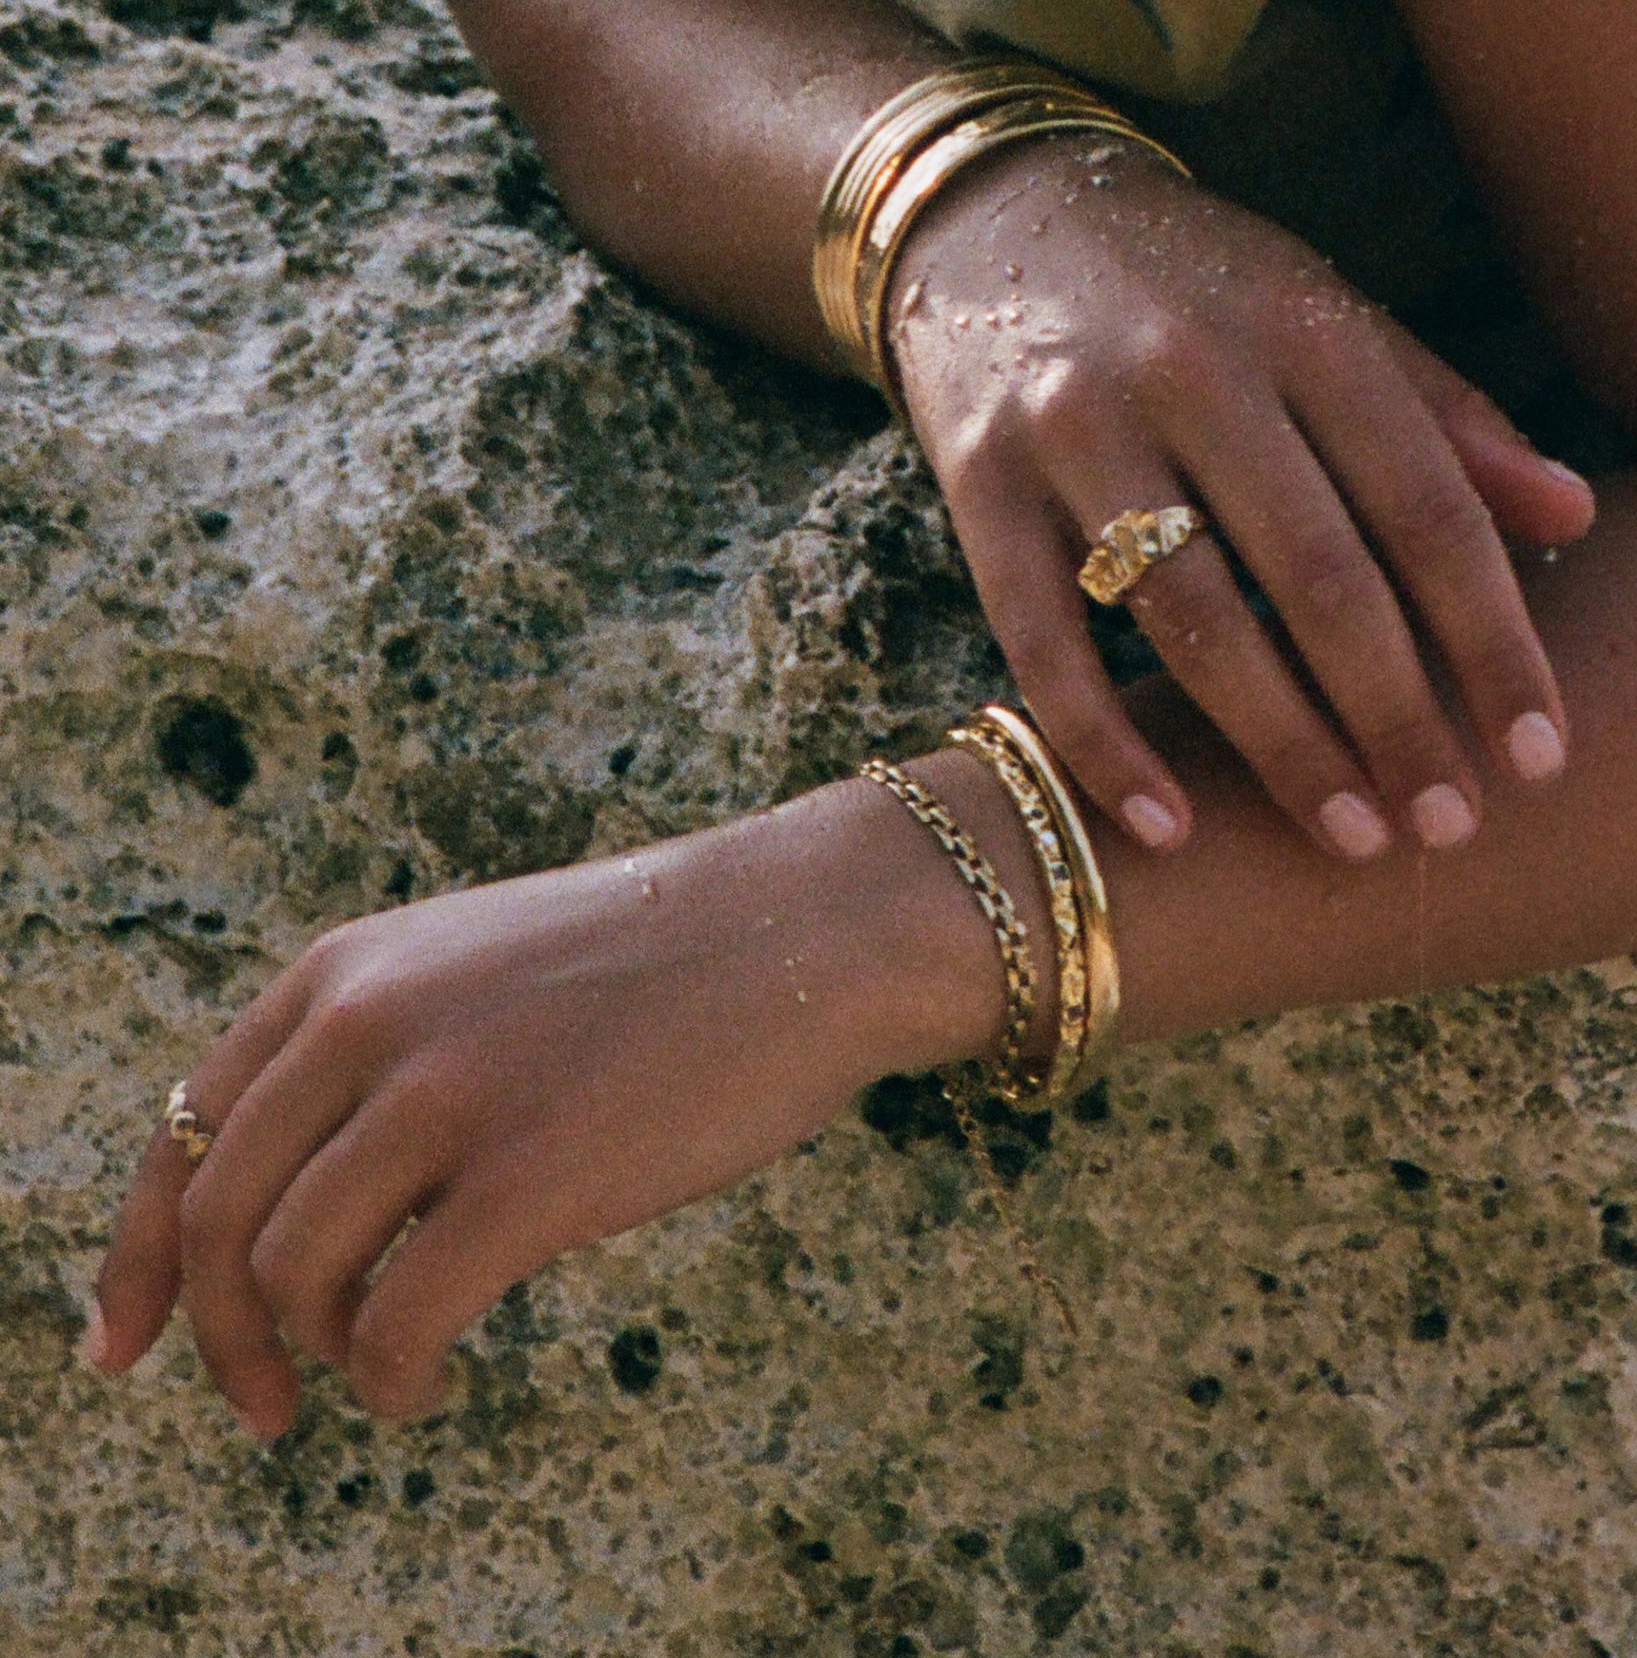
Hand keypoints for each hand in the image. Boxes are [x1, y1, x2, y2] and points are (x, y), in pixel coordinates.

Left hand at [82, 793, 956, 1433]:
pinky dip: (388, 1380)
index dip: (137, 1255)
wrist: (806, 929)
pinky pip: (395, 1324)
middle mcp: (369, 1022)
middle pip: (217, 1219)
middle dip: (218, 1342)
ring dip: (310, 1362)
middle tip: (262, 1408)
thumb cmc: (665, 961)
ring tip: (375, 1376)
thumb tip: (321, 1195)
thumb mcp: (483, 966)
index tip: (129, 1344)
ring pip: (290, 1279)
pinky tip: (430, 1383)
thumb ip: (388, 1046)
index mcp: (347, 969)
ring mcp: (446, 1094)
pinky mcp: (528, 1175)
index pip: (184, 1129)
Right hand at [887, 135, 1595, 860]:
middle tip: (1448, 827)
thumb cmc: (1190, 287)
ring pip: (1190, 616)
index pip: (1424, 503)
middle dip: (1396, 716)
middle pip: (1317, 575)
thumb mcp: (1323, 316)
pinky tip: (1168, 827)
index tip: (1538, 754)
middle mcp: (1192, 373)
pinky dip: (1104, 740)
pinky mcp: (978, 485)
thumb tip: (1574, 518)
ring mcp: (1075, 429)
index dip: (1490, 637)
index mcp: (1302, 328)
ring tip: (1348, 837)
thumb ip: (1442, 415)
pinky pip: (1043, 640)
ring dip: (1278, 743)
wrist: (989, 216)